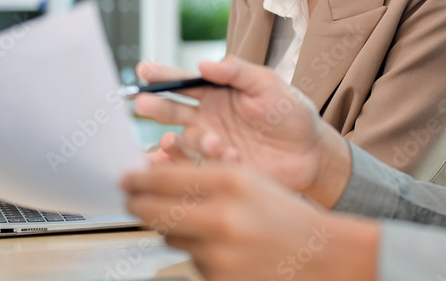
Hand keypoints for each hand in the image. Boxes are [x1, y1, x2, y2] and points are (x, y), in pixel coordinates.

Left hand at [122, 162, 377, 280]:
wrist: (319, 256)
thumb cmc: (286, 214)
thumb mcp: (249, 179)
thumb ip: (204, 174)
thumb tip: (157, 175)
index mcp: (231, 182)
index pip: (165, 179)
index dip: (138, 179)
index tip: (126, 177)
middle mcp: (221, 218)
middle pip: (154, 212)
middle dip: (136, 204)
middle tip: (130, 199)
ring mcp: (217, 254)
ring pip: (170, 237)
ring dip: (173, 229)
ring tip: (200, 221)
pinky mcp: (217, 279)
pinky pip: (190, 260)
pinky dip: (197, 251)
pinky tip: (221, 245)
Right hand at [134, 56, 351, 205]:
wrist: (310, 152)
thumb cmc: (290, 112)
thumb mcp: (268, 84)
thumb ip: (238, 72)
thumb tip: (204, 64)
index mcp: (216, 93)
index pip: (183, 81)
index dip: (163, 75)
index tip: (144, 70)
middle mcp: (206, 118)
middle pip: (172, 110)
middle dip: (156, 106)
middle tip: (143, 104)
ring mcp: (209, 145)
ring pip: (183, 141)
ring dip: (191, 141)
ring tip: (213, 141)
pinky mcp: (216, 169)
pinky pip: (194, 168)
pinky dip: (196, 166)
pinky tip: (218, 160)